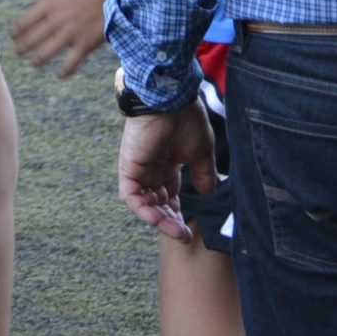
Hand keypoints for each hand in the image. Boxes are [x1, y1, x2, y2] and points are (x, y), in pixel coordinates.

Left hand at [12, 0, 110, 75]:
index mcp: (50, 4)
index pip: (25, 21)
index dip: (16, 31)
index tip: (13, 35)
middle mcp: (57, 20)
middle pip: (33, 39)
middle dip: (22, 47)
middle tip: (18, 52)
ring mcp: (71, 33)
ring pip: (47, 52)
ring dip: (37, 60)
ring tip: (33, 63)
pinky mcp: (85, 44)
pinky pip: (71, 62)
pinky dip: (64, 71)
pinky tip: (59, 75)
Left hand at [117, 104, 215, 241]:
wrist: (171, 100)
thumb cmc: (187, 119)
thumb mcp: (201, 151)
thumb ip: (203, 173)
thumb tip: (208, 193)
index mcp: (167, 164)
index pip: (169, 196)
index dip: (178, 214)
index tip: (188, 230)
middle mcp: (151, 168)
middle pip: (157, 204)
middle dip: (170, 221)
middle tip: (183, 235)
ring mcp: (139, 169)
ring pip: (144, 204)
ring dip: (159, 220)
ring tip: (177, 232)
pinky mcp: (129, 168)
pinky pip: (131, 197)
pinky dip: (143, 211)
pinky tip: (159, 220)